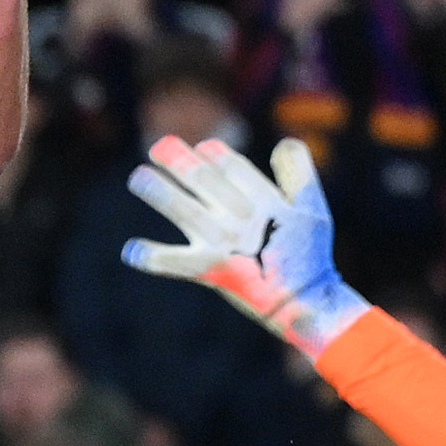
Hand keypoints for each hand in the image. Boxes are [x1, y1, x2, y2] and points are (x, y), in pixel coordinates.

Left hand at [123, 136, 370, 358]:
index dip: (215, 154)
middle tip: (158, 146)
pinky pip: (177, 263)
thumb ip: (300, 171)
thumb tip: (283, 141)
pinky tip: (131, 251)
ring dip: (159, 194)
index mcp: (267, 202)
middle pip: (204, 183)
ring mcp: (224, 245)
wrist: (301, 303)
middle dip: (179, 162)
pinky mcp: (210, 270)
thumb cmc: (307, 253)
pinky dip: (154, 258)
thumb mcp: (314, 207)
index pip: (233, 168)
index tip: (204, 148)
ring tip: (138, 177)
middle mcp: (242, 220)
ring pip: (186, 212)